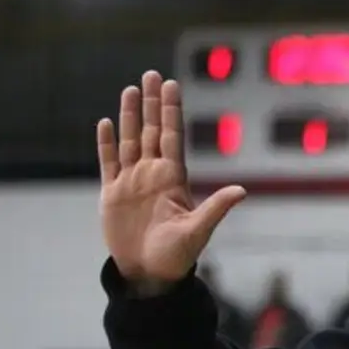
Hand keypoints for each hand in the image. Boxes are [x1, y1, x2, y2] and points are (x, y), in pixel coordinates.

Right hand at [97, 70, 245, 291]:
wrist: (150, 273)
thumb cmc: (178, 254)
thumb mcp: (198, 230)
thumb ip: (216, 208)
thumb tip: (242, 191)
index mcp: (173, 178)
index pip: (172, 135)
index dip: (170, 110)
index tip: (172, 84)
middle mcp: (153, 174)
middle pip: (150, 130)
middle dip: (150, 103)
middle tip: (151, 74)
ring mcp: (132, 182)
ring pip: (129, 140)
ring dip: (128, 115)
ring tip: (129, 89)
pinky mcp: (112, 195)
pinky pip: (108, 163)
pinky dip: (107, 143)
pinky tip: (106, 123)